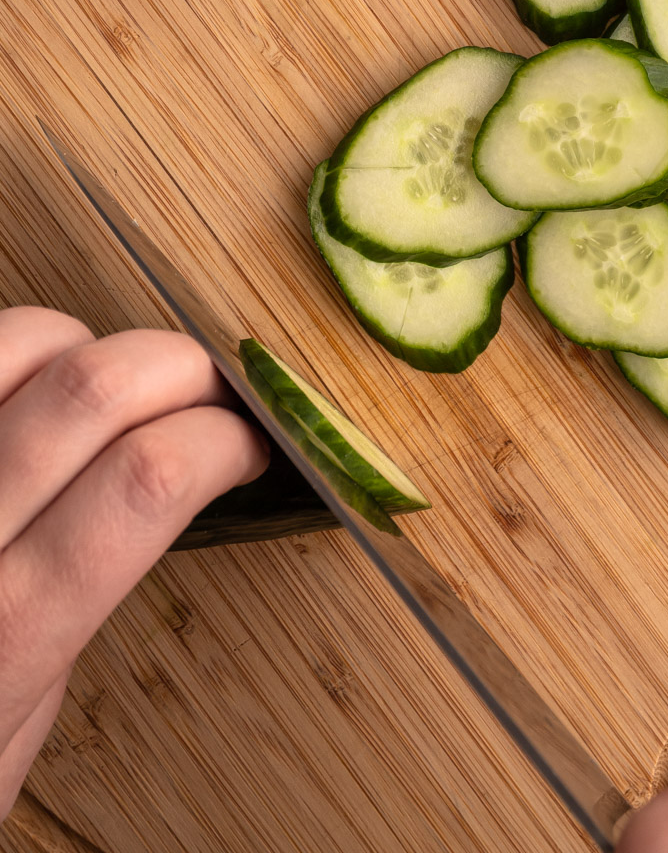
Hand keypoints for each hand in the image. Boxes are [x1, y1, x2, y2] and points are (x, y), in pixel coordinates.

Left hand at [0, 307, 268, 816]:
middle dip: (184, 366)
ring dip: (92, 346)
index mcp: (5, 640)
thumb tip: (156, 480)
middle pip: (93, 388)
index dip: (223, 436)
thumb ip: (67, 602)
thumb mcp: (16, 720)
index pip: (147, 481)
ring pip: (21, 342)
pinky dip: (18, 352)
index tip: (248, 443)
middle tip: (210, 391)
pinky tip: (32, 392)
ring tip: (113, 386)